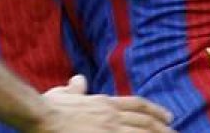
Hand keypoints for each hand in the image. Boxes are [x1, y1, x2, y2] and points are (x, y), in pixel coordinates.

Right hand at [31, 75, 173, 132]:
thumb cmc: (48, 105)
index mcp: (104, 102)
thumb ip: (75, 88)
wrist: (41, 115)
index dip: (154, 110)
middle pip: (145, 121)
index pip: (136, 105)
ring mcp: (110, 129)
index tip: (168, 116)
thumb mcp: (63, 93)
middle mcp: (112, 115)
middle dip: (164, 128)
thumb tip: (79, 80)